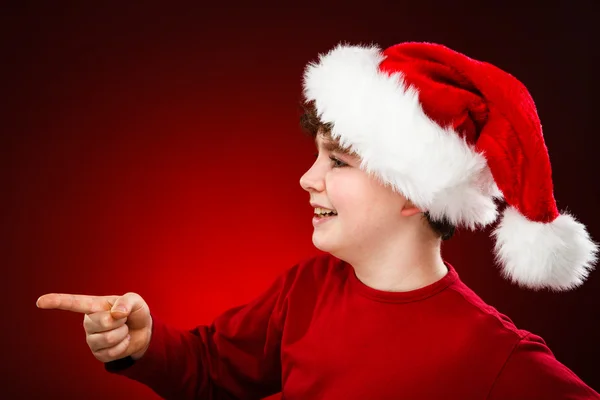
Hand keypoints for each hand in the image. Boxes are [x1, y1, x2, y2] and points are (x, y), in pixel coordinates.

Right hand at [36, 292, 152, 362]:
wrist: (143, 331)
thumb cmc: (134, 312)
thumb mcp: (135, 301)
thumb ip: (127, 301)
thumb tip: (116, 313)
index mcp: (94, 306)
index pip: (74, 303)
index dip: (57, 302)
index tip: (40, 301)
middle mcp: (88, 322)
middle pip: (100, 322)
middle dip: (118, 321)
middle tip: (123, 319)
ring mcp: (91, 339)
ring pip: (107, 338)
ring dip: (122, 334)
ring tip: (123, 329)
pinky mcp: (98, 353)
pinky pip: (111, 352)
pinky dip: (123, 345)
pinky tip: (123, 341)